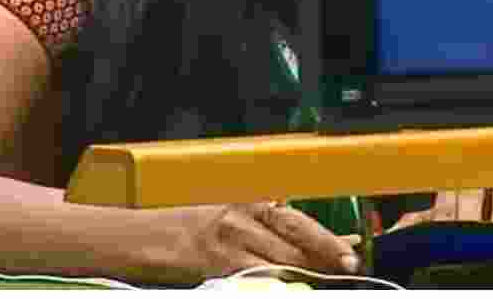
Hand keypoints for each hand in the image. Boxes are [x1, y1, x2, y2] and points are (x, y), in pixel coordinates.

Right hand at [161, 201, 359, 282]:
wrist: (139, 238)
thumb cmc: (185, 229)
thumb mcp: (229, 219)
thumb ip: (263, 228)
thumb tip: (304, 243)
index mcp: (250, 205)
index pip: (299, 222)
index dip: (327, 237)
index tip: (352, 247)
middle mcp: (243, 219)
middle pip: (295, 239)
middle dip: (325, 254)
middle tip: (350, 265)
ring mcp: (229, 243)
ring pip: (278, 261)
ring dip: (305, 273)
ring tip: (328, 279)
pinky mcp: (214, 265)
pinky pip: (252, 278)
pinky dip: (272, 284)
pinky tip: (288, 287)